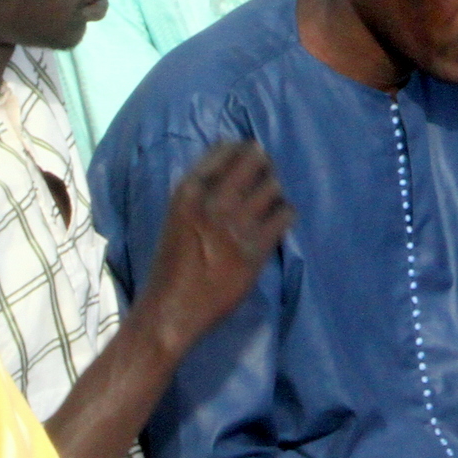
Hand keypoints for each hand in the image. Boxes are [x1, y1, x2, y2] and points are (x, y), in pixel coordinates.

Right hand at [141, 141, 292, 352]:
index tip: (248, 158)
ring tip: (268, 206)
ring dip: (275, 193)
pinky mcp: (255, 250)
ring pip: (274, 186)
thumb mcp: (177, 216)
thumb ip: (201, 191)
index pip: (226, 148)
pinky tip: (276, 225)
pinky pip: (285, 216)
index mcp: (187, 191)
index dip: (242, 151)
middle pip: (255, 159)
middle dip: (263, 165)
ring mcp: (235, 226)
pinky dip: (285, 216)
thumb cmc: (173, 263)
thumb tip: (232, 162)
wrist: (171, 309)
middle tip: (264, 177)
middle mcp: (213, 202)